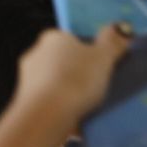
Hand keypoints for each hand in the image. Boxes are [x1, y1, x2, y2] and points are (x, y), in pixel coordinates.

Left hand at [12, 25, 132, 127]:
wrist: (46, 117)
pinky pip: (49, 102)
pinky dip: (60, 108)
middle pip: (62, 62)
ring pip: (54, 83)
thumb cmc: (76, 80)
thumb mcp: (104, 57)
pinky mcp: (25, 103)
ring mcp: (26, 80)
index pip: (70, 39)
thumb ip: (113, 42)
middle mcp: (34, 55)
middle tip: (98, 85)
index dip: (87, 51)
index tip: (100, 65)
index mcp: (51, 38)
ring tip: (89, 105)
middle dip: (77, 73)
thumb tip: (121, 28)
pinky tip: (75, 118)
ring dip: (68, 92)